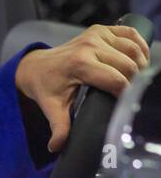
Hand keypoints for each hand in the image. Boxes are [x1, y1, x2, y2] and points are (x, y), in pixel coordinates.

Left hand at [15, 25, 149, 152]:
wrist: (37, 65)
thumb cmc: (46, 86)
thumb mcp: (52, 107)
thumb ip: (58, 127)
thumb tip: (56, 147)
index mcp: (80, 64)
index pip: (117, 80)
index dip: (127, 94)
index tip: (127, 105)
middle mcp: (89, 46)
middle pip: (130, 65)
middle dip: (136, 81)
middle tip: (133, 95)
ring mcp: (96, 35)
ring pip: (134, 49)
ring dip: (141, 63)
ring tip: (137, 80)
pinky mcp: (101, 30)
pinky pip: (130, 33)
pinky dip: (140, 45)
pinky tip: (139, 59)